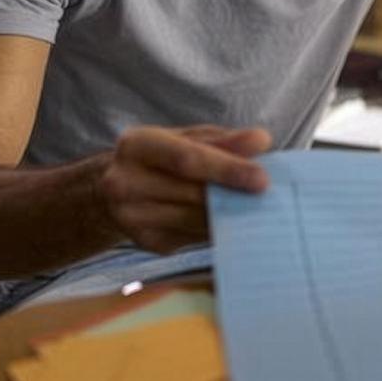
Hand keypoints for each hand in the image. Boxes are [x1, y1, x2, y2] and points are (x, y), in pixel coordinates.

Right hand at [97, 125, 269, 252]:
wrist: (111, 192)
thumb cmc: (158, 158)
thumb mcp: (182, 138)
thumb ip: (222, 140)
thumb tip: (262, 141)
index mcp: (136, 145)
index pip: (187, 159)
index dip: (227, 169)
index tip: (263, 179)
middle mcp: (125, 182)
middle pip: (194, 193)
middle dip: (235, 195)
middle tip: (270, 197)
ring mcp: (132, 218)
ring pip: (197, 220)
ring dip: (231, 215)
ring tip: (258, 208)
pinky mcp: (146, 243)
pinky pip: (194, 237)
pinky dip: (217, 229)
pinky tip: (232, 221)